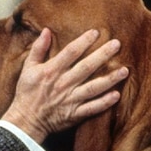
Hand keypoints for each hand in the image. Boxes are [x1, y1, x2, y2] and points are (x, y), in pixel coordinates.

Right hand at [2, 28, 128, 143]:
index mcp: (51, 71)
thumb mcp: (28, 68)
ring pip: (93, 88)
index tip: (97, 32)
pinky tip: (117, 95)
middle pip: (86, 67)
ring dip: (110, 79)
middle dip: (102, 55)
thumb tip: (46, 30)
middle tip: (117, 44)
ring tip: (125, 70)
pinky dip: (104, 103)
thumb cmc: (27, 92)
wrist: (26, 120)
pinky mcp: (74, 114)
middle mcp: (63, 84)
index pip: (70, 52)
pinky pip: (92, 108)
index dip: (84, 41)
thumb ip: (38, 48)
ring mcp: (70, 100)